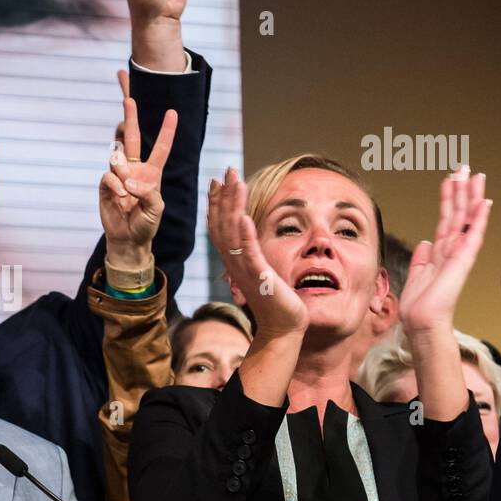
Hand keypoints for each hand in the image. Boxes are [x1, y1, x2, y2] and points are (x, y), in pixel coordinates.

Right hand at [101, 78, 175, 267]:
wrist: (128, 240)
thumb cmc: (146, 224)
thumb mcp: (156, 209)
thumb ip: (148, 192)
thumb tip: (128, 179)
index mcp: (153, 172)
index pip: (161, 147)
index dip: (166, 130)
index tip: (172, 112)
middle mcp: (135, 169)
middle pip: (131, 136)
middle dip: (130, 116)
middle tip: (128, 96)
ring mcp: (119, 176)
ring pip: (117, 156)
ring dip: (123, 170)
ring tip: (127, 193)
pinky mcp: (106, 185)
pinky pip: (109, 175)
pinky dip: (116, 184)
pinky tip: (121, 197)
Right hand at [209, 168, 306, 337]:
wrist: (284, 328)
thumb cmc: (278, 301)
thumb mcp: (263, 272)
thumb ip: (255, 255)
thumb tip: (252, 241)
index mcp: (235, 261)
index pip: (220, 227)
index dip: (217, 203)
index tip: (217, 181)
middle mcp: (234, 263)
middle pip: (221, 224)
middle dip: (223, 196)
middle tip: (226, 171)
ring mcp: (245, 270)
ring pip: (232, 233)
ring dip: (232, 206)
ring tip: (234, 182)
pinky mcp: (259, 277)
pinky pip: (249, 253)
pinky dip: (245, 234)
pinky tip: (243, 216)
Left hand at [399, 167, 491, 334]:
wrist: (422, 323)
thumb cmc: (419, 306)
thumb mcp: (416, 275)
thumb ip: (421, 259)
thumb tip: (424, 243)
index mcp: (440, 253)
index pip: (446, 220)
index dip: (449, 199)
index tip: (451, 179)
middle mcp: (451, 251)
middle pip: (458, 214)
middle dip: (462, 190)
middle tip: (466, 167)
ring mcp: (459, 255)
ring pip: (465, 219)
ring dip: (470, 196)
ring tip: (475, 175)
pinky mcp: (462, 262)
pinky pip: (472, 236)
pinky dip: (478, 219)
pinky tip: (484, 202)